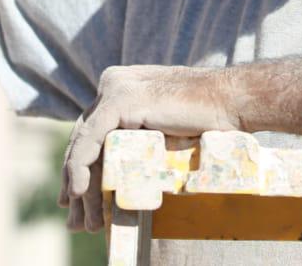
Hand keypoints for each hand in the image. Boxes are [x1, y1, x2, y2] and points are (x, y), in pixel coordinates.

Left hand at [60, 65, 243, 232]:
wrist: (229, 100)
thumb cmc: (207, 118)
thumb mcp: (161, 126)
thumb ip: (137, 134)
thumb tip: (119, 167)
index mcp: (120, 84)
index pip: (91, 130)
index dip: (80, 165)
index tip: (74, 197)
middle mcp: (112, 82)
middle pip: (84, 137)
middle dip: (75, 180)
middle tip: (72, 217)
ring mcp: (114, 88)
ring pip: (85, 142)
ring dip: (80, 184)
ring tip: (82, 219)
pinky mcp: (119, 99)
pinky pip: (91, 138)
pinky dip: (81, 167)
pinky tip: (79, 192)